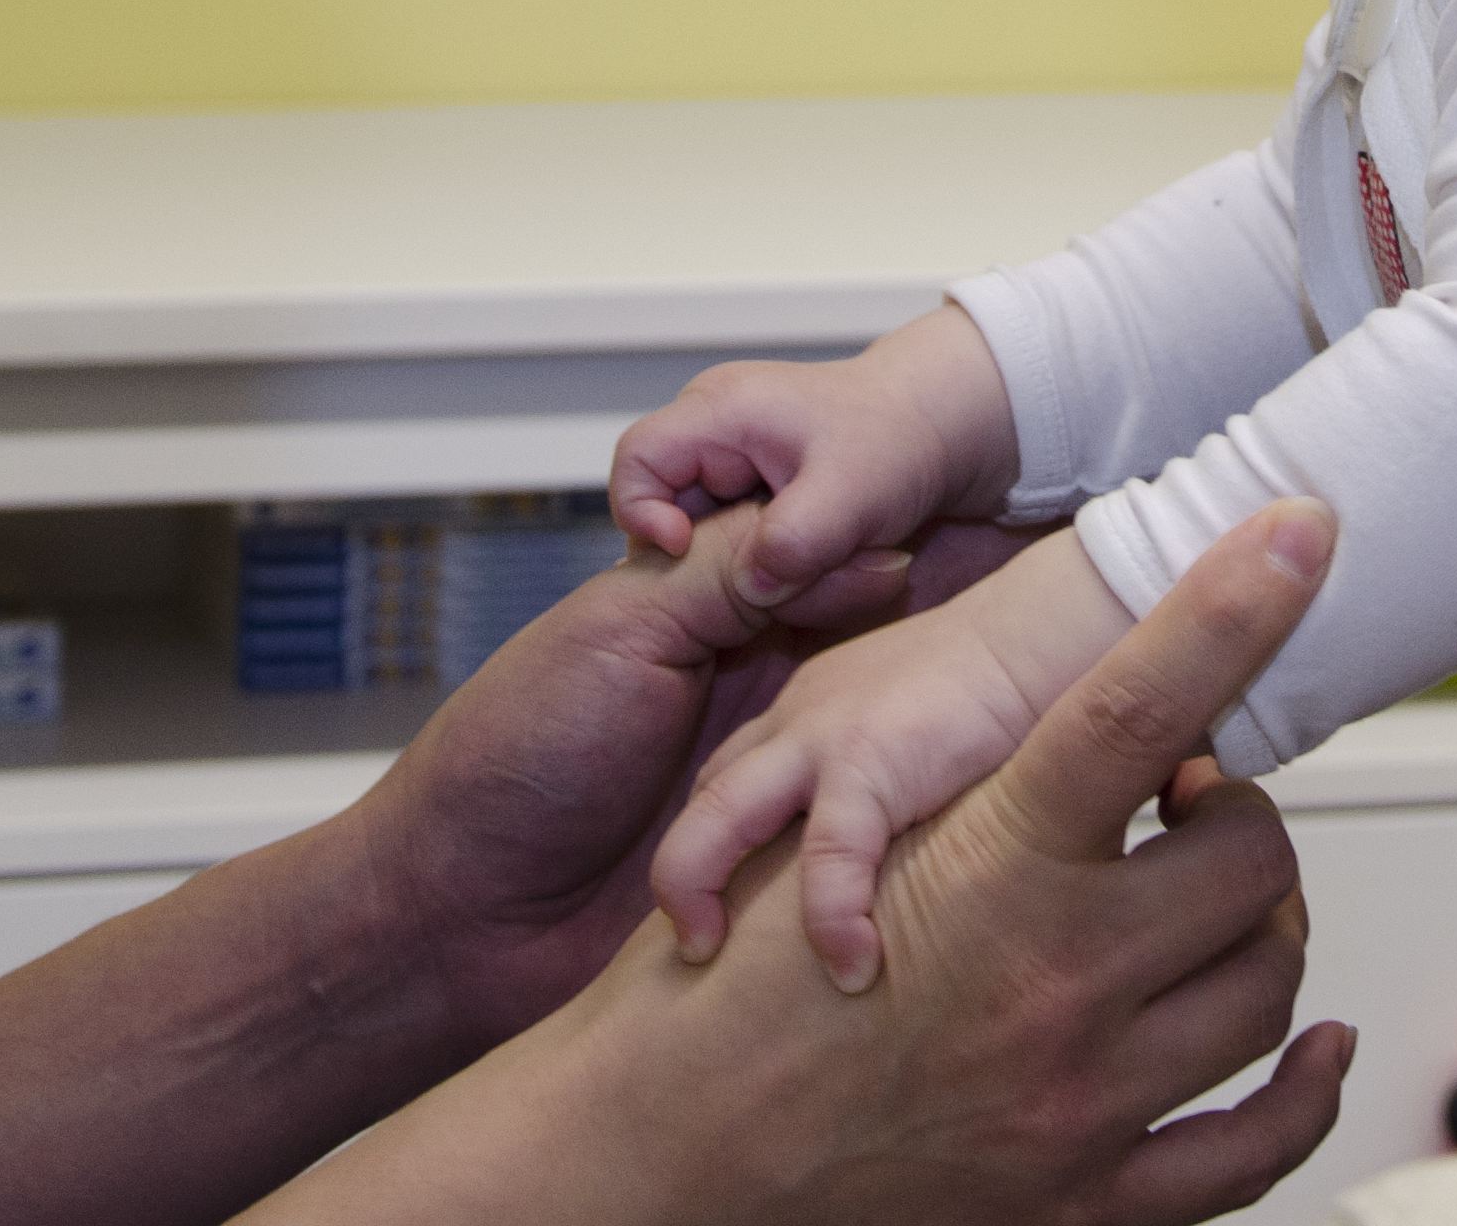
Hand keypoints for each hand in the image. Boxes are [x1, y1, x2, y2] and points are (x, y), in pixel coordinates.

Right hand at [304, 504, 1357, 1225]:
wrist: (658, 1156)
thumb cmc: (721, 995)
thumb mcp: (814, 827)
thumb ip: (936, 755)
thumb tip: (1051, 706)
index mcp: (987, 864)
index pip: (1137, 704)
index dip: (1227, 605)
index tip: (1301, 530)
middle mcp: (1053, 980)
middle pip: (1245, 858)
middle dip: (1237, 815)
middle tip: (1202, 802)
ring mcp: (1081, 1100)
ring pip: (1261, 989)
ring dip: (1260, 929)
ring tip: (1217, 901)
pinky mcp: (1083, 1199)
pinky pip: (1247, 1150)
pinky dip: (1299, 1094)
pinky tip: (1314, 1051)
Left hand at [319, 496, 929, 1062]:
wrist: (451, 914)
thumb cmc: (515, 761)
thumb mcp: (622, 630)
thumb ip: (722, 577)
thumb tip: (845, 542)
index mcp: (709, 632)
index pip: (822, 579)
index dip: (888, 566)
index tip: (962, 556)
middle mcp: (747, 713)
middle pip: (865, 672)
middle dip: (927, 658)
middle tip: (1005, 649)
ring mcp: (761, 804)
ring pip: (866, 766)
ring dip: (924, 764)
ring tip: (987, 740)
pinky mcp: (763, 897)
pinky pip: (838, 870)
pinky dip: (881, 860)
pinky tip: (940, 834)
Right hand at [613, 303, 1024, 605]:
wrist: (949, 427)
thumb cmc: (905, 438)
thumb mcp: (855, 493)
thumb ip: (797, 539)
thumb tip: (751, 584)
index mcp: (721, 409)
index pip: (637, 460)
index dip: (646, 514)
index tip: (690, 556)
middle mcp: (716, 430)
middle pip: (666, 505)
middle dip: (707, 555)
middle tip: (768, 583)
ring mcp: (734, 461)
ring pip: (704, 531)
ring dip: (743, 564)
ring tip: (807, 570)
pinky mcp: (755, 491)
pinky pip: (734, 538)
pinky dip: (766, 562)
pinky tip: (812, 569)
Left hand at [656, 530, 1139, 986]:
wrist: (1059, 627)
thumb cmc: (1012, 689)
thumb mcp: (921, 736)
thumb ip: (888, 793)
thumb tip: (884, 882)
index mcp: (805, 714)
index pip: (725, 787)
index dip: (710, 855)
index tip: (716, 920)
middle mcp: (797, 722)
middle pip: (699, 802)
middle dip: (678, 880)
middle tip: (691, 950)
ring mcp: (825, 737)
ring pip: (716, 820)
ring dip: (699, 896)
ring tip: (705, 963)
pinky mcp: (874, 760)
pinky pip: (827, 857)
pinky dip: (829, 919)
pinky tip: (850, 970)